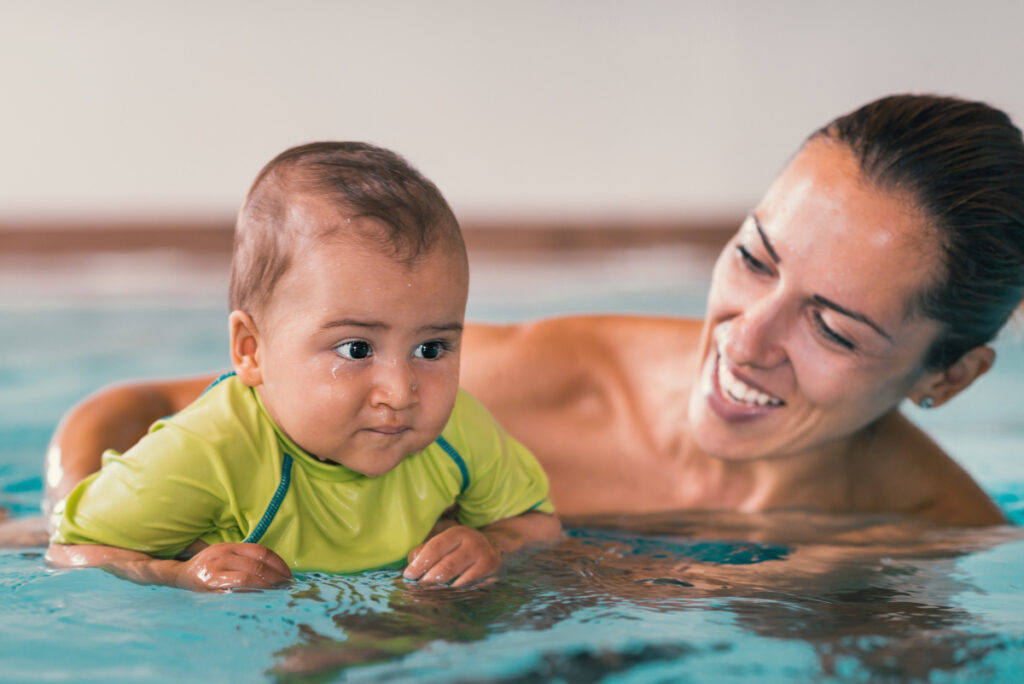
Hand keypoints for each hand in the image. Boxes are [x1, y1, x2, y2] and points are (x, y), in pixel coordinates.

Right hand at [175, 542, 292, 591]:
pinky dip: (251, 595)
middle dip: (276, 577)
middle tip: (287, 586)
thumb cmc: (210, 564)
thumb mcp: (226, 552)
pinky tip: (261, 598)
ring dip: (267, 587)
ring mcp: (215, 574)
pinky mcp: (210, 590)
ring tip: (278, 592)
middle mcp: (222, 558)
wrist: (182, 575)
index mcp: (229, 547)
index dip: (278, 563)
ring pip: (248, 580)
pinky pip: (236, 593)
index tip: (288, 573)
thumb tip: (276, 569)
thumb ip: (246, 556)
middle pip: (257, 566)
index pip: (261, 552)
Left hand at [403, 525, 500, 586]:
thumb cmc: (461, 546)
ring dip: (440, 589)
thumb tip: (412, 562)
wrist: (496, 548)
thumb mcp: (445, 539)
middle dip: (428, 579)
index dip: (420, 562)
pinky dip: (454, 593)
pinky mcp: (492, 575)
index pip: (436, 547)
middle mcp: (474, 544)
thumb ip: (426, 548)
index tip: (408, 575)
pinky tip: (445, 596)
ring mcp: (485, 559)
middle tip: (416, 588)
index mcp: (458, 532)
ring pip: (458, 580)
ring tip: (426, 594)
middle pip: (447, 566)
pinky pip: (469, 588)